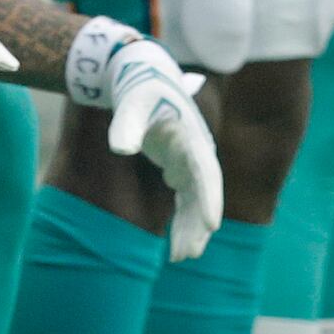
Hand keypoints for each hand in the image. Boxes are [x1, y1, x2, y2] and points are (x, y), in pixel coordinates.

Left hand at [69, 18, 218, 259]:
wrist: (140, 75)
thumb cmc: (137, 88)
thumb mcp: (130, 103)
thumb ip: (126, 125)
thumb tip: (121, 149)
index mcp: (191, 136)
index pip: (205, 172)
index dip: (209, 198)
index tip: (212, 224)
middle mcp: (197, 150)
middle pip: (204, 193)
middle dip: (199, 224)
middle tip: (186, 254)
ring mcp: (190, 159)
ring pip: (196, 200)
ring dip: (191, 228)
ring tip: (179, 257)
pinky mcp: (179, 165)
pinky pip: (186, 199)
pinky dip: (183, 220)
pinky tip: (175, 245)